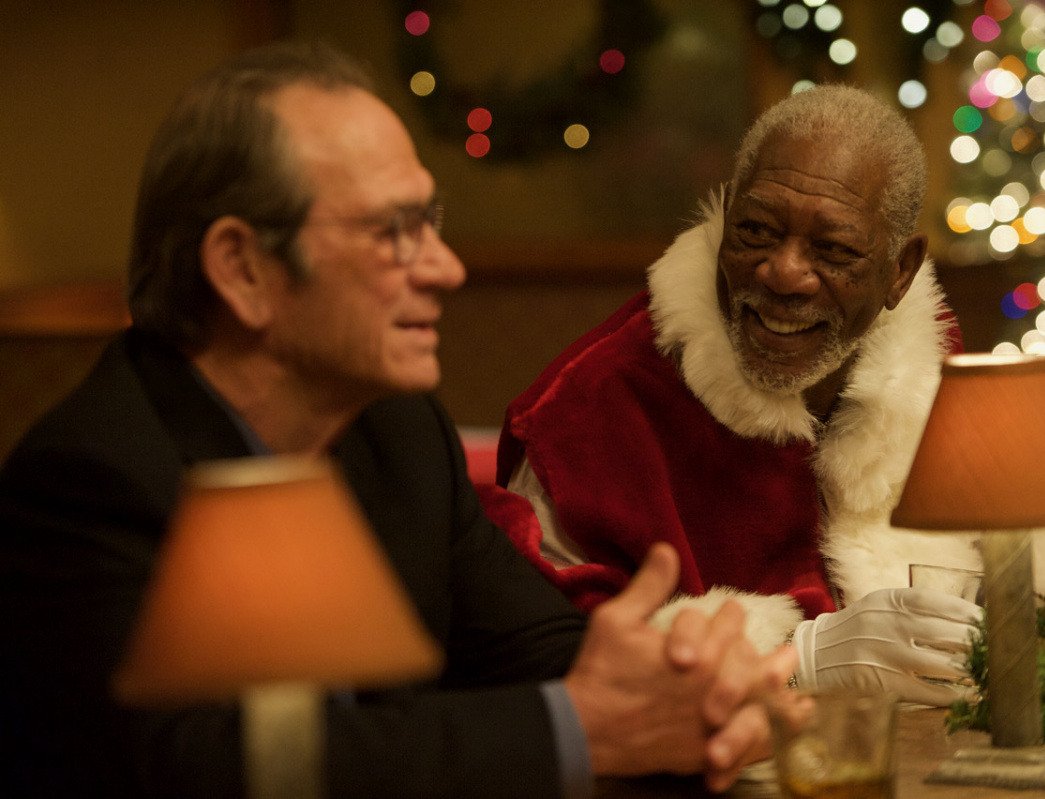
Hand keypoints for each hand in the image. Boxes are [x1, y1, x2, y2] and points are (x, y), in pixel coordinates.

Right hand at [563, 542, 795, 783]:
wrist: (586, 731)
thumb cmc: (602, 671)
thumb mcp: (617, 619)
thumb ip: (649, 586)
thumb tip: (668, 549)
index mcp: (698, 653)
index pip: (730, 625)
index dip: (733, 615)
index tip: (732, 611)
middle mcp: (714, 687)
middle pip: (757, 666)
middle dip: (773, 658)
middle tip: (788, 655)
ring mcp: (714, 723)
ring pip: (762, 708)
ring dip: (783, 700)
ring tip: (801, 699)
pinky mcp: (707, 753)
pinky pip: (749, 748)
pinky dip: (770, 738)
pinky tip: (780, 737)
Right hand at [792, 587, 981, 705]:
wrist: (814, 653)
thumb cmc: (853, 630)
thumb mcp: (877, 607)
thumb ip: (909, 608)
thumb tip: (957, 617)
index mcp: (886, 600)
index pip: (935, 602)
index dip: (966, 611)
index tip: (986, 621)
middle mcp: (885, 623)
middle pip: (943, 633)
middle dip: (972, 643)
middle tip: (989, 651)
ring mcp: (883, 652)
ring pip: (938, 663)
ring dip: (965, 671)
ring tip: (980, 675)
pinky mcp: (880, 679)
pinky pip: (924, 689)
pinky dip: (947, 695)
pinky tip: (961, 697)